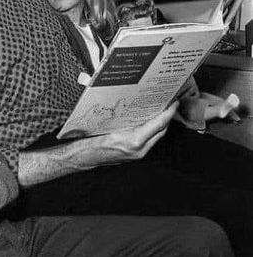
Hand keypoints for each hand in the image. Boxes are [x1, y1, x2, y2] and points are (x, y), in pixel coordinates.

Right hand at [18, 101, 177, 185]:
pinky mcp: (134, 155)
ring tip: (160, 108)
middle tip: (169, 101)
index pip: (158, 124)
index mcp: (134, 140)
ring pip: (155, 136)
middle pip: (161, 131)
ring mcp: (137, 154)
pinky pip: (148, 140)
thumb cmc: (90, 140)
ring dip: (159, 123)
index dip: (168, 112)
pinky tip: (146, 120)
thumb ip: (122, 114)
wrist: (82, 157)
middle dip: (166, 116)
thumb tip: (132, 99)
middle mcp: (139, 149)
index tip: (174, 101)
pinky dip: (150, 130)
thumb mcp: (106, 122)